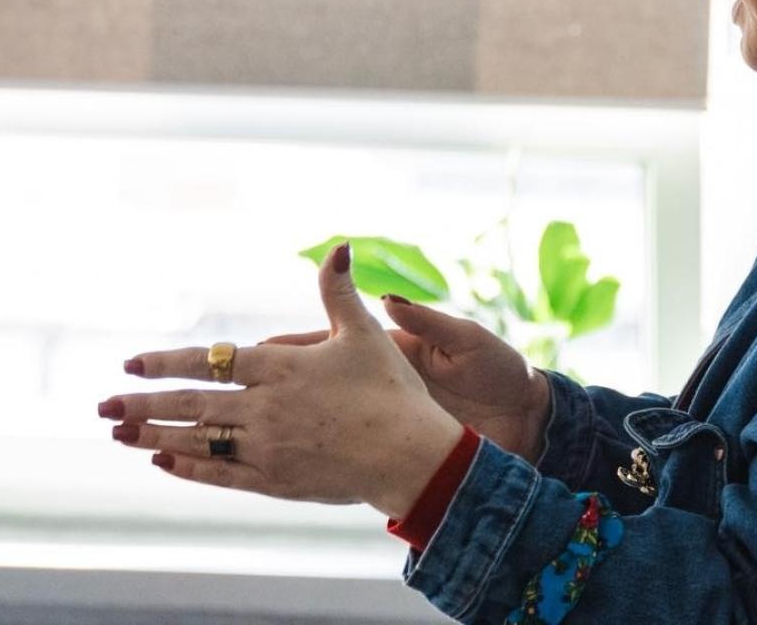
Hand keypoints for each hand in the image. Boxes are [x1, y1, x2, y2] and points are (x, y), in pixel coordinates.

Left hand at [103, 244, 465, 518]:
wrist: (410, 455)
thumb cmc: (392, 391)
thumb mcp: (365, 334)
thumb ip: (339, 291)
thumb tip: (339, 245)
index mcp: (282, 368)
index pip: (211, 361)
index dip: (167, 362)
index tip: (131, 363)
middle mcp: (265, 408)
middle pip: (192, 404)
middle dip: (142, 404)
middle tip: (102, 406)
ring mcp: (266, 447)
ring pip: (198, 440)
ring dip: (155, 436)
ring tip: (119, 434)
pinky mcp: (275, 480)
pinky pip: (220, 474)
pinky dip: (189, 467)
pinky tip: (164, 462)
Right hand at [263, 297, 552, 464]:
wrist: (528, 419)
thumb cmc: (501, 372)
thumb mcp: (467, 343)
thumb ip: (427, 323)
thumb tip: (386, 298)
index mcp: (396, 349)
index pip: (334, 343)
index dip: (296, 346)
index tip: (258, 350)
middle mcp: (381, 380)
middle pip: (316, 381)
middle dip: (275, 385)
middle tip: (227, 390)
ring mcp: (383, 411)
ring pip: (323, 416)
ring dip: (286, 421)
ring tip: (236, 428)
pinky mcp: (396, 439)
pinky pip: (347, 445)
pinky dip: (319, 449)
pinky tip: (282, 459)